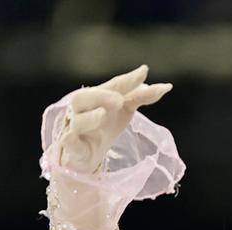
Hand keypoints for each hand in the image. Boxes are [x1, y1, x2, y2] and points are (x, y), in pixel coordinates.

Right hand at [57, 64, 172, 172]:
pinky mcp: (73, 148)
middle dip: (101, 96)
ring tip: (102, 115)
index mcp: (99, 97)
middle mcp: (85, 110)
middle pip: (84, 97)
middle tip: (119, 99)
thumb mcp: (125, 111)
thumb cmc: (105, 126)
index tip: (144, 72)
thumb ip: (140, 97)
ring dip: (90, 117)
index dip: (128, 80)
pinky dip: (70, 140)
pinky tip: (73, 138)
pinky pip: (68, 142)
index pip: (113, 86)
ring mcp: (77, 128)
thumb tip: (163, 87)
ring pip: (78, 120)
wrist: (87, 154)